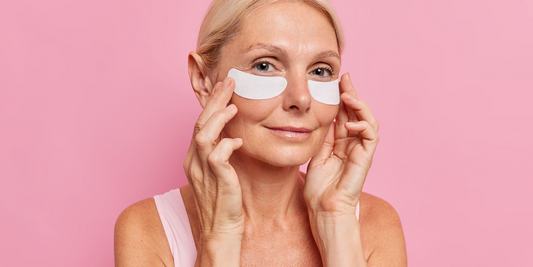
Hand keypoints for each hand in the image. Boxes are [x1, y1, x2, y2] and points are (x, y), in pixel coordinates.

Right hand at [183, 77, 244, 242]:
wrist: (221, 232)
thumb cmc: (225, 202)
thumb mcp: (220, 173)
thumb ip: (221, 154)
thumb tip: (232, 137)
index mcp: (194, 158)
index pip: (200, 123)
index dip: (211, 104)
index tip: (223, 87)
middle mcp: (194, 162)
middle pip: (199, 123)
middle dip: (214, 100)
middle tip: (228, 82)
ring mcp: (202, 171)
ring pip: (203, 134)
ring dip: (218, 117)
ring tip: (233, 105)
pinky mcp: (216, 181)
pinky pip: (217, 156)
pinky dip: (227, 144)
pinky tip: (238, 140)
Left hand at [304, 73, 379, 214]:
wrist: (324, 208)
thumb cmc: (318, 188)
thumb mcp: (316, 154)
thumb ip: (323, 136)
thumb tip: (321, 116)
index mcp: (341, 143)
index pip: (344, 115)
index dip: (342, 98)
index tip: (335, 81)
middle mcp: (353, 144)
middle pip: (357, 113)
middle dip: (351, 94)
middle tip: (345, 78)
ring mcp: (361, 151)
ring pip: (368, 120)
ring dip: (360, 106)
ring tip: (348, 96)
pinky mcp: (366, 158)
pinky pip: (371, 136)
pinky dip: (362, 125)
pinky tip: (349, 123)